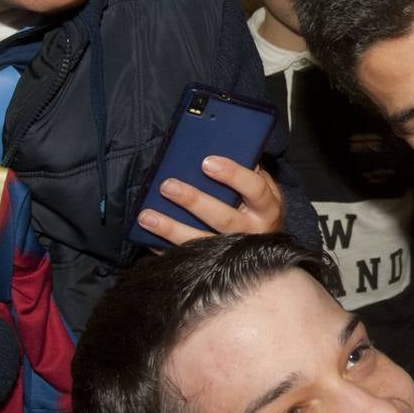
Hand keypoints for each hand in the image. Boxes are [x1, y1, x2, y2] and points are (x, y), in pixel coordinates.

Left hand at [136, 156, 284, 244]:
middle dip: (194, 201)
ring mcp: (232, 251)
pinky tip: (147, 238)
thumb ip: (250, 172)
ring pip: (201, 241)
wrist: (267, 250)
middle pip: (223, 218)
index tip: (207, 162)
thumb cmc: (257, 210)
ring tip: (146, 216)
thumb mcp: (263, 189)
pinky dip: (166, 249)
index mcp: (267, 209)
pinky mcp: (214, 264)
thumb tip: (221, 149)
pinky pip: (189, 258)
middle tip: (167, 186)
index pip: (254, 189)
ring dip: (171, 228)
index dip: (232, 175)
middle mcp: (252, 232)